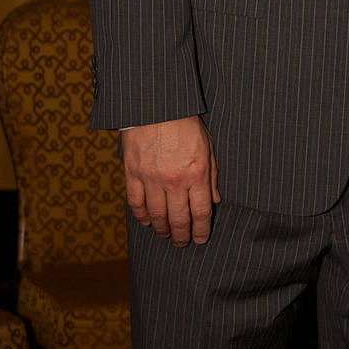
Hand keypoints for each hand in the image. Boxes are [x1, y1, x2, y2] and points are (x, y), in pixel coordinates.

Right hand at [121, 116, 220, 245]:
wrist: (157, 104)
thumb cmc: (186, 123)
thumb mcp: (207, 146)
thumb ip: (212, 176)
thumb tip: (215, 201)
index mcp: (197, 173)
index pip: (201, 212)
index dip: (201, 231)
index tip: (200, 239)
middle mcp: (175, 180)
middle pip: (178, 219)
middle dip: (181, 236)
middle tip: (182, 244)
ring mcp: (152, 178)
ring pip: (156, 216)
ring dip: (162, 230)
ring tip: (165, 235)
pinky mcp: (133, 173)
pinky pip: (136, 203)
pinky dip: (141, 216)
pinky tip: (147, 221)